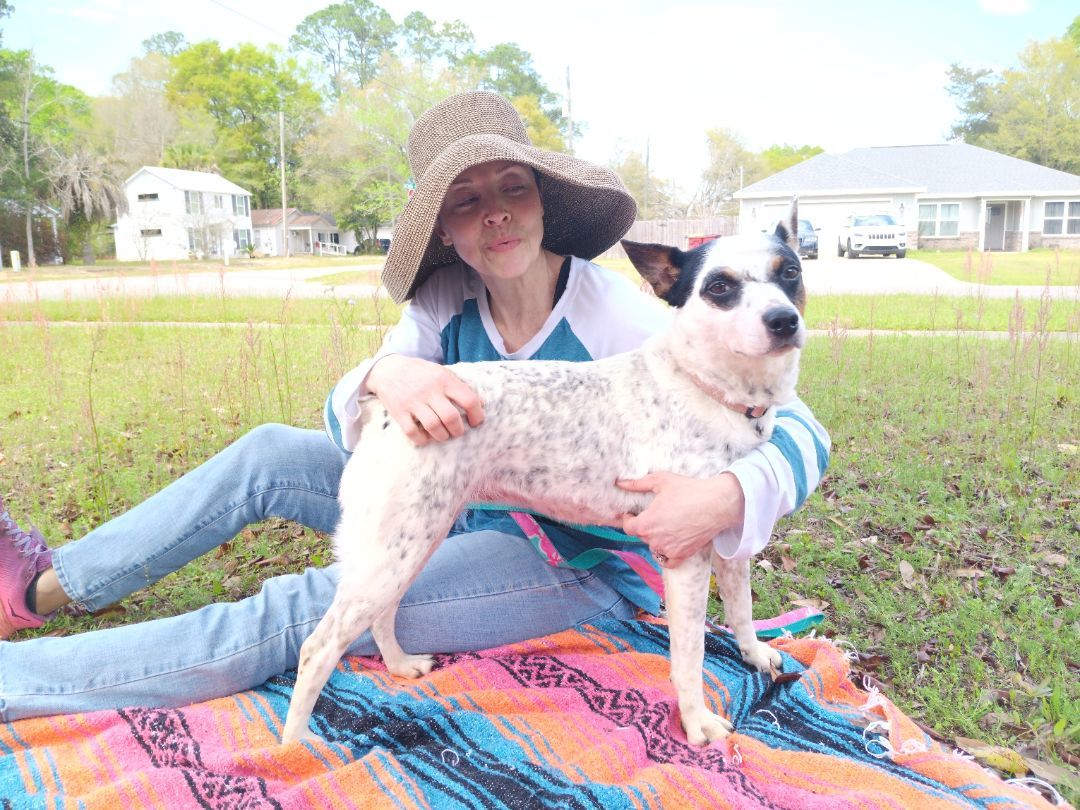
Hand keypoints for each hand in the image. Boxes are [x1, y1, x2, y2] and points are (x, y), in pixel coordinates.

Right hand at [366, 355, 483, 445]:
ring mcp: (413, 402)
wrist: (389, 369)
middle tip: (458, 431)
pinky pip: (412, 432)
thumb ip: (458, 386)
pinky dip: (422, 439)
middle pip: (451, 417)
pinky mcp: (399, 412)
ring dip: (442, 436)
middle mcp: (430, 391)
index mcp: (444, 380)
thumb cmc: (420, 373)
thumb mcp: (441, 372)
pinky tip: (426, 437)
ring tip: (443, 434)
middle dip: (458, 430)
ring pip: (434, 427)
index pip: (469, 400)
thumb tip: (480, 404)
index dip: (477, 415)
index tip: (476, 422)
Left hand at [616, 471, 744, 566]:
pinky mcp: (683, 555)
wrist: (717, 504)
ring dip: (655, 538)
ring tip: (665, 525)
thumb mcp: (661, 481)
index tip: (633, 513)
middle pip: (641, 535)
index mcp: (647, 523)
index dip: (628, 519)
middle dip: (644, 525)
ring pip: (654, 546)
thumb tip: (621, 483)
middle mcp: (655, 540)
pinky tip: (668, 544)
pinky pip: (667, 561)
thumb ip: (638, 484)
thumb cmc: (689, 490)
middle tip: (654, 514)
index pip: (627, 527)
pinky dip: (665, 555)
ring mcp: (669, 549)